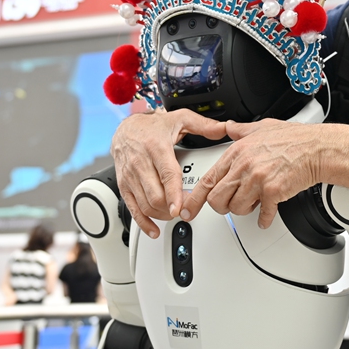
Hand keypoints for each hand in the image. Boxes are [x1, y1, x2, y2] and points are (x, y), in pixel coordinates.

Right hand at [111, 109, 227, 238]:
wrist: (125, 128)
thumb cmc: (152, 126)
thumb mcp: (180, 119)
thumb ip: (204, 125)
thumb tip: (225, 129)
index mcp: (156, 147)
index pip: (166, 174)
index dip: (173, 193)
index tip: (179, 207)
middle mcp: (140, 162)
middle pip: (155, 195)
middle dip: (171, 208)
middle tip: (185, 209)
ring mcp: (130, 176)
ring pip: (145, 204)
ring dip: (161, 214)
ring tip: (175, 214)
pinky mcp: (123, 185)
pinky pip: (132, 208)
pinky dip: (143, 222)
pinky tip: (154, 229)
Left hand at [181, 119, 322, 228]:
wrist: (316, 148)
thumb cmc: (293, 139)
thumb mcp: (261, 127)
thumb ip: (240, 130)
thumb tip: (229, 128)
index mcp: (236, 153)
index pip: (208, 180)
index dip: (195, 199)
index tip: (188, 210)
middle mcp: (244, 166)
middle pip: (217, 199)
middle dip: (222, 207)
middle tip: (230, 205)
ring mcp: (257, 180)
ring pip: (237, 208)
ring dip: (245, 210)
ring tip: (255, 201)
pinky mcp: (273, 193)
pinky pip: (262, 215)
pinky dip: (264, 219)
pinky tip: (266, 216)